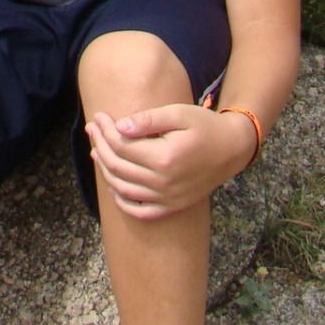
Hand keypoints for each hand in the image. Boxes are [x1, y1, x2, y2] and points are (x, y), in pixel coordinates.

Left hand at [84, 104, 252, 219]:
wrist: (232, 149)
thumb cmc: (205, 126)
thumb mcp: (179, 114)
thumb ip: (148, 119)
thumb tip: (119, 126)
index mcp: (164, 158)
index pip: (122, 146)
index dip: (106, 130)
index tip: (99, 116)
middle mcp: (163, 183)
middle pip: (118, 166)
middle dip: (100, 145)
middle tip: (92, 128)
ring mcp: (167, 198)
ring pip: (122, 188)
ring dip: (105, 169)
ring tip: (97, 150)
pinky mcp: (172, 206)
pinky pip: (140, 211)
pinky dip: (122, 201)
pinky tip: (114, 185)